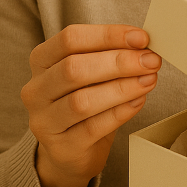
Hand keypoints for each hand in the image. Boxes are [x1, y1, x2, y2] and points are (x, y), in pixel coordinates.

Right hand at [21, 24, 160, 186]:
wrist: (71, 152)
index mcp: (41, 61)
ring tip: (149, 80)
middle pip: (74, 68)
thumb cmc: (85, 101)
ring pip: (81, 101)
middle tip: (151, 61)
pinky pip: (92, 128)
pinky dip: (119, 112)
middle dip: (118, 62)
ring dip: (122, 88)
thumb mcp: (92, 73)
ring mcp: (44, 121)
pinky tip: (138, 101)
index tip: (141, 38)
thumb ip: (110, 55)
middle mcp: (36, 90)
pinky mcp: (61, 148)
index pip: (70, 38)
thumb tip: (144, 45)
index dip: (108, 35)